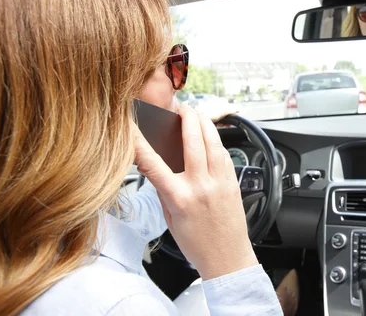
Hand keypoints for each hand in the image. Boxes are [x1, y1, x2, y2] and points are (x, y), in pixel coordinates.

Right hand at [133, 104, 256, 279]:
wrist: (227, 257)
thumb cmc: (197, 242)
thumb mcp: (170, 218)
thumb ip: (164, 189)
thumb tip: (156, 168)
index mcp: (180, 198)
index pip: (154, 164)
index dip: (140, 143)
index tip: (132, 128)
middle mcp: (201, 186)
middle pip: (193, 139)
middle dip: (186, 117)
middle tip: (180, 108)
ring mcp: (220, 181)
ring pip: (213, 141)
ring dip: (204, 122)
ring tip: (196, 114)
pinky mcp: (233, 181)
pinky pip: (224, 153)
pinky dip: (215, 140)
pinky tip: (210, 136)